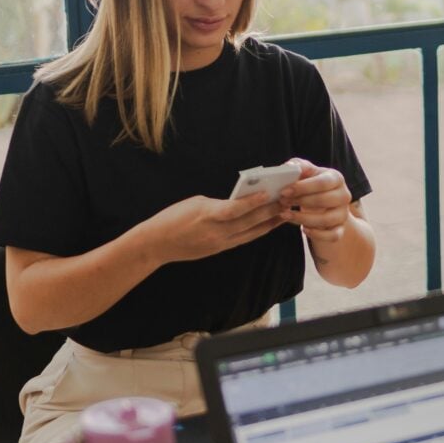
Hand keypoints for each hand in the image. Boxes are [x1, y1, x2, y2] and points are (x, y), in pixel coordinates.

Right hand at [143, 191, 286, 264]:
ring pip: (250, 233)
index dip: (253, 202)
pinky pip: (243, 239)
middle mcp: (216, 232)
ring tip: (285, 213)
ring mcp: (219, 243)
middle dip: (269, 211)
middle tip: (287, 201)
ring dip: (269, 223)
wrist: (156, 244)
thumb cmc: (173, 217)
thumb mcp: (196, 203)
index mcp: (207, 215)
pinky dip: (257, 231)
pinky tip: (268, 225)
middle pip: (248, 222)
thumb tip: (241, 201)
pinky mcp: (219, 249)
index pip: (235, 209)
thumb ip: (219, 203)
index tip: (269, 193)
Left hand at [279, 158, 352, 241]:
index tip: (284, 191)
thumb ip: (297, 167)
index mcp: (336, 178)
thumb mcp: (305, 172)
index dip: (302, 187)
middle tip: (282, 202)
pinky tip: (303, 229)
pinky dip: (317, 234)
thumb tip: (289, 167)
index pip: (322, 183)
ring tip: (286, 215)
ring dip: (303, 219)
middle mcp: (344, 196)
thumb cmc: (311, 184)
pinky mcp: (340, 229)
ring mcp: (343, 214)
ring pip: (326, 220)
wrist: (323, 201)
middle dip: (300, 201)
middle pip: (324, 201)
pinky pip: (332, 236)